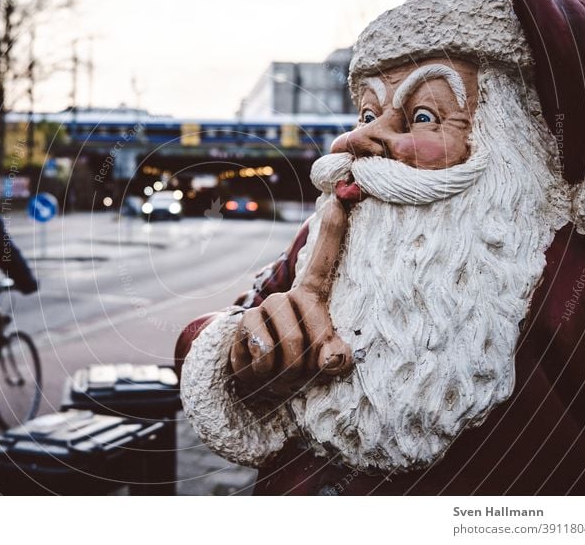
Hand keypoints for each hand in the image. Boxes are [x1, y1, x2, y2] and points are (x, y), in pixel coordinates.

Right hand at [230, 198, 352, 396]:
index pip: (322, 263)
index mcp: (312, 298)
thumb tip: (332, 357)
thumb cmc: (298, 367)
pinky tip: (261, 367)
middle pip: (314, 319)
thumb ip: (335, 358)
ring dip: (291, 367)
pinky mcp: (246, 322)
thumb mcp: (323, 363)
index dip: (332, 232)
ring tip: (284, 371)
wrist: (258, 383)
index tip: (338, 200)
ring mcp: (266, 307)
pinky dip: (268, 369)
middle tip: (304, 370)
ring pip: (292, 341)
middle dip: (314, 353)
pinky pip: (266, 350)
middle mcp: (289, 295)